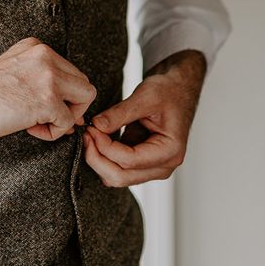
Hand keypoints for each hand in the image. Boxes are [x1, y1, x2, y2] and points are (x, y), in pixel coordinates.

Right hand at [0, 37, 96, 140]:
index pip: (70, 72)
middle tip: (46, 119)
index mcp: (37, 47)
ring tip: (39, 124)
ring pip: (85, 99)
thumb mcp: (14, 72)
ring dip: (66, 118)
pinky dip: (53, 132)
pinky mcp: (48, 99)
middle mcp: (46, 56)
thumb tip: (73, 110)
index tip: (45, 109)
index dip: (64, 95)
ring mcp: (49, 77)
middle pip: (83, 84)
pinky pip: (68, 121)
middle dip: (70, 106)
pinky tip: (30, 130)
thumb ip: (41, 80)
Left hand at [81, 50, 206, 185]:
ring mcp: (152, 167)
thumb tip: (96, 126)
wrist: (178, 89)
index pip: (129, 161)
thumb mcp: (145, 96)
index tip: (91, 130)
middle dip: (97, 158)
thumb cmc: (169, 91)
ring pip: (116, 177)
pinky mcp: (141, 162)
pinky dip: (103, 157)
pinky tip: (96, 138)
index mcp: (170, 151)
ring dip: (98, 159)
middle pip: (121, 177)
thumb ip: (119, 113)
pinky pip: (116, 168)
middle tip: (86, 134)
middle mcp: (163, 166)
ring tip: (90, 135)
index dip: (104, 147)